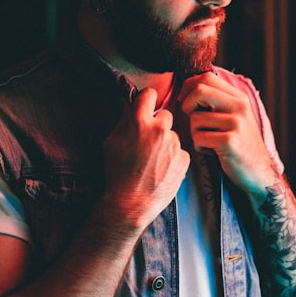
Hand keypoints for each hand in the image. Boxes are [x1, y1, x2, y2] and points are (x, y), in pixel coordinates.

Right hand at [101, 88, 188, 229]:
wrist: (132, 201)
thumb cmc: (117, 172)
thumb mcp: (111, 142)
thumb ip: (124, 121)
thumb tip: (131, 106)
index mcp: (139, 122)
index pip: (149, 94)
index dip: (147, 100)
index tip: (147, 105)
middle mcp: (159, 129)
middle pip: (165, 115)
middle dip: (158, 124)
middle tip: (148, 140)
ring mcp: (174, 145)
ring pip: (173, 135)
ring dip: (166, 143)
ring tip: (153, 160)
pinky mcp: (184, 159)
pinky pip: (180, 151)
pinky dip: (174, 158)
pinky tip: (162, 169)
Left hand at [178, 73, 276, 195]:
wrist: (259, 172)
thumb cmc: (239, 144)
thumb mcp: (235, 117)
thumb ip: (218, 102)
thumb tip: (188, 87)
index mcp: (238, 98)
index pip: (206, 77)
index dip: (189, 87)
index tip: (186, 102)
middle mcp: (239, 107)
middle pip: (199, 90)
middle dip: (186, 105)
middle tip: (192, 120)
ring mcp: (235, 123)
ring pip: (195, 118)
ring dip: (194, 132)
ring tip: (207, 141)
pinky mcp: (229, 141)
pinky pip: (199, 138)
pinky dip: (200, 147)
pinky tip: (211, 152)